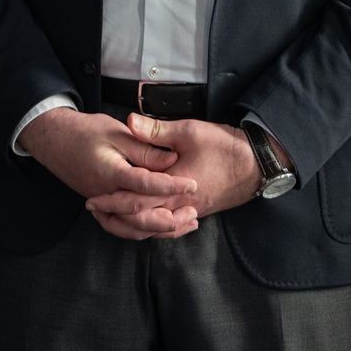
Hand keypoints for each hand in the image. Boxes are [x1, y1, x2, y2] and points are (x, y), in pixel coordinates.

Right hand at [20, 108, 197, 240]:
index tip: (193, 185)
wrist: (52, 140)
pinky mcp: (103, 207)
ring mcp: (103, 204)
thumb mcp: (115, 131)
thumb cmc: (84, 132)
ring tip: (185, 223)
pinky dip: (145, 230)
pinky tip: (163, 226)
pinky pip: (124, 226)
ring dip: (160, 229)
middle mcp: (106, 195)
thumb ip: (143, 149)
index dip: (171, 186)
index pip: (145, 185)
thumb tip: (171, 162)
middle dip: (169, 219)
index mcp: (110, 173)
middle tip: (192, 212)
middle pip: (139, 218)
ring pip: (133, 228)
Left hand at [81, 115, 268, 234]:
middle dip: (117, 218)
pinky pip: (170, 226)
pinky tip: (143, 221)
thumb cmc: (225, 147)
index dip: (112, 202)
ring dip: (132, 225)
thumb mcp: (189, 131)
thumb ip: (156, 131)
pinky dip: (153, 226)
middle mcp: (182, 206)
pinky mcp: (198, 210)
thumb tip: (129, 121)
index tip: (93, 200)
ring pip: (157, 228)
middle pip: (143, 222)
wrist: (258, 164)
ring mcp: (191, 210)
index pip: (136, 203)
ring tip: (112, 217)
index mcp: (176, 189)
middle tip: (96, 211)